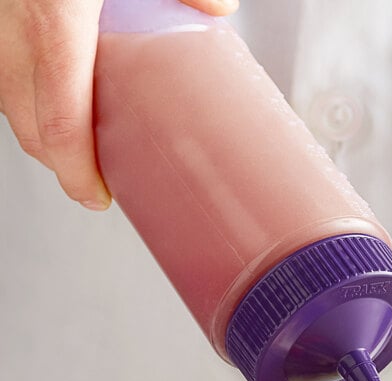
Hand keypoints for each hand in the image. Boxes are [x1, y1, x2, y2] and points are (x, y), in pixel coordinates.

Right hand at [0, 0, 238, 210]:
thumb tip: (216, 8)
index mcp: (52, 11)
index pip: (56, 123)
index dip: (72, 173)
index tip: (95, 197)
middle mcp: (12, 12)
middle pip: (22, 116)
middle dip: (55, 158)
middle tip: (92, 177)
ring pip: (5, 88)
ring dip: (40, 123)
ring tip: (80, 139)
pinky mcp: (0, 0)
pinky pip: (2, 54)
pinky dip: (28, 82)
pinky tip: (58, 83)